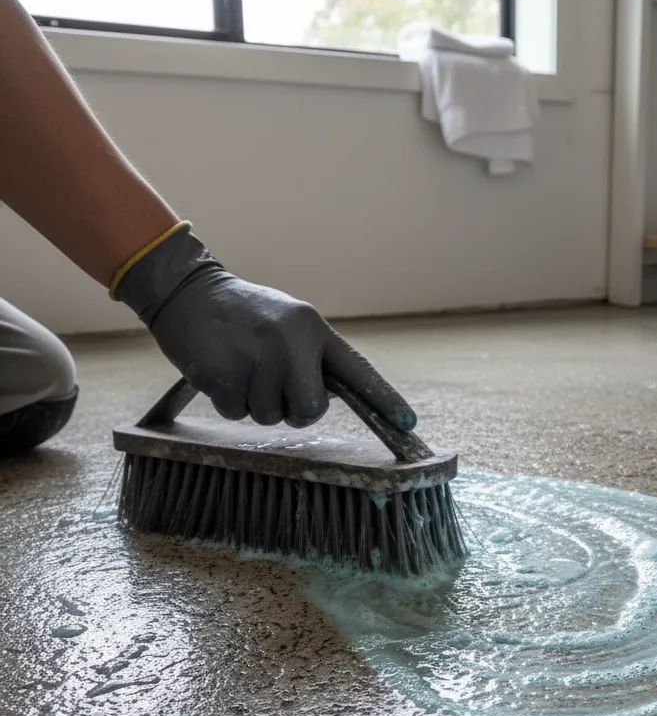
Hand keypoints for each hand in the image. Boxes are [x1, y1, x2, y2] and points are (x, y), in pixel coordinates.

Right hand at [112, 225, 415, 429]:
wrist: (187, 292)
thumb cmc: (246, 317)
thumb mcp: (288, 324)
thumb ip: (312, 357)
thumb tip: (326, 398)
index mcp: (313, 329)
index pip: (356, 370)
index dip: (384, 399)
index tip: (410, 423)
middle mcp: (290, 342)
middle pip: (310, 412)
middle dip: (293, 411)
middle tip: (273, 386)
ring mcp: (257, 358)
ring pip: (270, 417)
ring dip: (255, 403)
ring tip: (241, 366)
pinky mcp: (224, 374)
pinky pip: (237, 414)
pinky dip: (228, 402)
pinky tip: (221, 370)